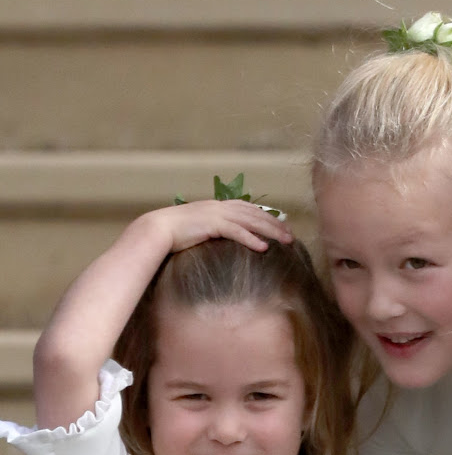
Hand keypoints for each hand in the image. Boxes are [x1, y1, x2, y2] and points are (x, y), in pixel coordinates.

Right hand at [128, 199, 291, 253]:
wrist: (157, 229)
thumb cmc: (175, 233)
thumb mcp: (198, 228)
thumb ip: (213, 230)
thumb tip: (222, 240)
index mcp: (217, 206)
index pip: (248, 208)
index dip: (266, 215)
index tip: (281, 224)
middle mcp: (220, 206)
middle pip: (255, 213)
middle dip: (275, 223)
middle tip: (291, 235)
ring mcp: (216, 214)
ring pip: (251, 221)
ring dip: (270, 231)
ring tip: (285, 241)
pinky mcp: (211, 225)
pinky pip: (236, 232)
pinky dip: (251, 239)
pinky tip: (263, 247)